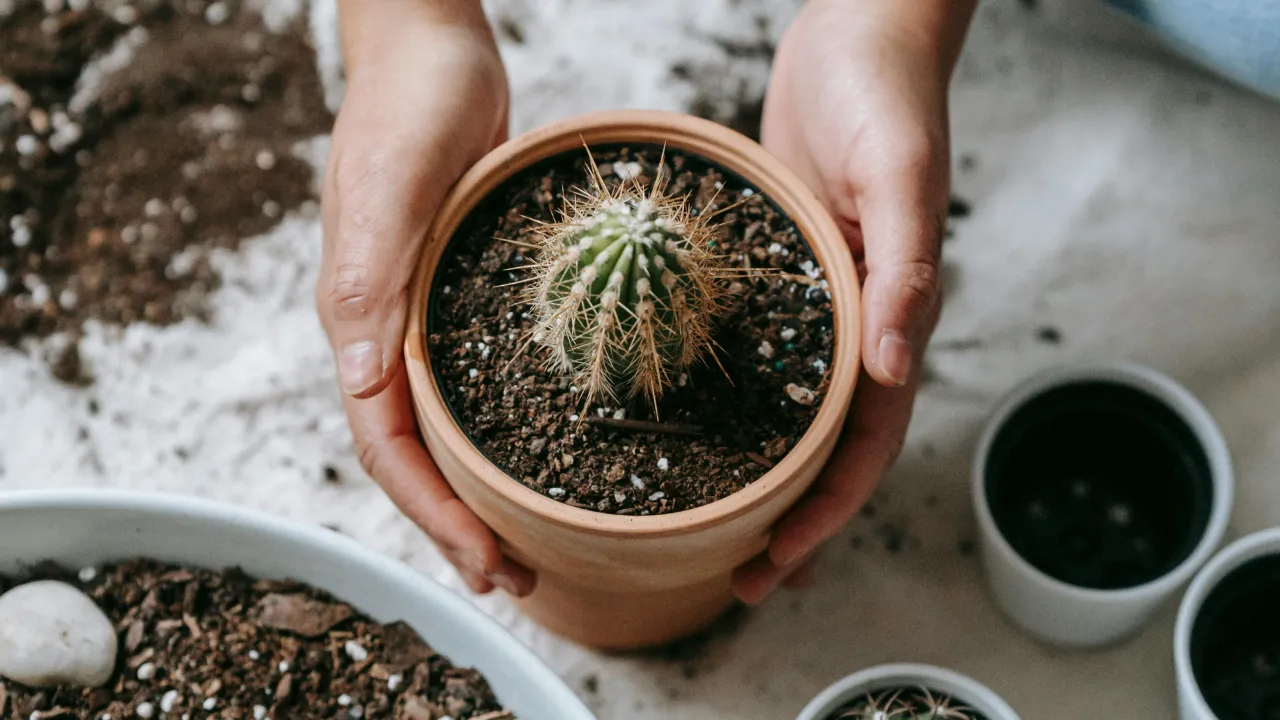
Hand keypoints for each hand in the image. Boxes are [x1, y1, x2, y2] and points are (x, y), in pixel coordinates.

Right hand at [316, 2, 534, 596]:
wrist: (433, 50)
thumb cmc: (408, 105)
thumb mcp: (389, 184)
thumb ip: (367, 276)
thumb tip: (362, 381)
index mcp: (360, 321)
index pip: (386, 446)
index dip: (432, 514)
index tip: (485, 562)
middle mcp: (386, 331)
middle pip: (415, 454)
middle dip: (457, 524)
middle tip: (516, 577)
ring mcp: (423, 315)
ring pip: (444, 426)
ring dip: (480, 490)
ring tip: (529, 540)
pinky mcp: (460, 295)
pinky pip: (473, 381)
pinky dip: (501, 430)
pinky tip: (540, 449)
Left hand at [732, 0, 975, 602]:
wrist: (858, 33)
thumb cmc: (885, 94)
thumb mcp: (897, 175)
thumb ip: (904, 270)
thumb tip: (893, 366)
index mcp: (890, 314)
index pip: (865, 441)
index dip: (826, 511)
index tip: (778, 563)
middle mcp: (853, 321)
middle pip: (825, 445)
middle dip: (789, 518)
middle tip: (739, 579)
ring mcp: (813, 301)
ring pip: (788, 411)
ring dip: (758, 473)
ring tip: (710, 527)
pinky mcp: (778, 270)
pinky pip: (754, 351)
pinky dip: (729, 400)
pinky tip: (684, 423)